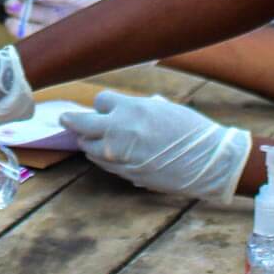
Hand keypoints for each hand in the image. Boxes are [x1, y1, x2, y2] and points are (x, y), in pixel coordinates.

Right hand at [4, 0, 116, 36]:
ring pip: (33, 28)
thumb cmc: (108, 7)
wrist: (127, 32)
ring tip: (10, 22)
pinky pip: (41, 45)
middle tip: (10, 5)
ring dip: (19, 25)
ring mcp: (60, 32)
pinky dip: (29, 41)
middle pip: (33, 12)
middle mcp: (59, 15)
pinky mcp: (61, 48)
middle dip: (19, 8)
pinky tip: (19, 36)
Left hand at [60, 91, 253, 202]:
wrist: (207, 160)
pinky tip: (109, 154)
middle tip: (65, 119)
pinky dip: (102, 156)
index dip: (104, 105)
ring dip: (89, 141)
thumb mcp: (161, 108)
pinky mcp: (124, 173)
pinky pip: (102, 163)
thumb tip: (118, 110)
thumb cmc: (190, 130)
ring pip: (87, 146)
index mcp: (130, 109)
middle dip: (73, 120)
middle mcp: (118, 131)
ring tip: (94, 139)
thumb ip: (135, 109)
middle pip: (80, 123)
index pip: (99, 101)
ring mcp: (119, 155)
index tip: (107, 108)